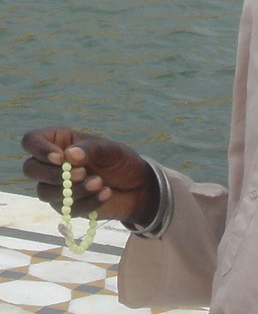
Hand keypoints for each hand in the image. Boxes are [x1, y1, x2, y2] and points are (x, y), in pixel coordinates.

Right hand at [21, 127, 159, 225]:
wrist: (135, 187)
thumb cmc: (120, 160)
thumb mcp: (110, 150)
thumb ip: (91, 149)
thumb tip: (68, 155)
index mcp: (60, 141)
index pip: (31, 140)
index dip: (39, 149)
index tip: (60, 158)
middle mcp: (52, 164)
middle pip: (30, 168)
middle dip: (53, 174)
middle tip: (82, 173)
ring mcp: (56, 186)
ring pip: (44, 192)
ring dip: (72, 190)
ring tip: (100, 182)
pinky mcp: (65, 206)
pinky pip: (66, 209)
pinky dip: (86, 203)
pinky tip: (106, 194)